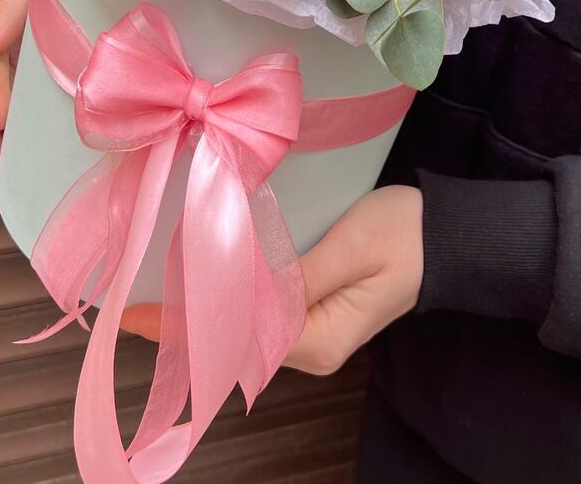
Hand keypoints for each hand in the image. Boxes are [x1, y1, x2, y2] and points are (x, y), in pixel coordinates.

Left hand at [119, 185, 423, 376]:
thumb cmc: (404, 236)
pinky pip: (261, 313)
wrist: (448, 234)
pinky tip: (204, 282)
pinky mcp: (314, 308)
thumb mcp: (350, 249)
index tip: (138, 316)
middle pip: (234, 344)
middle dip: (185, 326)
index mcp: (319, 340)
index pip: (237, 343)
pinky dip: (228, 299)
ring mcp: (313, 329)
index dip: (185, 330)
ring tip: (156, 296)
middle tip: (132, 304)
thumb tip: (240, 297)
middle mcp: (312, 346)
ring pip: (245, 330)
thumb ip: (296, 276)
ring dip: (203, 312)